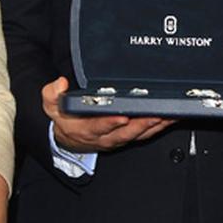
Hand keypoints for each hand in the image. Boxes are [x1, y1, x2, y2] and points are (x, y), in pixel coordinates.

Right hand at [42, 76, 174, 152]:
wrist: (69, 139)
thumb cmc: (64, 119)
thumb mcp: (51, 106)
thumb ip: (52, 94)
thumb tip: (61, 83)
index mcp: (85, 130)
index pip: (98, 127)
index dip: (110, 123)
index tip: (121, 116)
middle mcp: (104, 137)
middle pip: (124, 134)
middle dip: (140, 125)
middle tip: (154, 115)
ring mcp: (118, 139)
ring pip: (138, 135)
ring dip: (154, 126)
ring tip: (168, 115)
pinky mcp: (128, 138)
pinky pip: (145, 134)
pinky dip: (159, 127)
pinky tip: (170, 118)